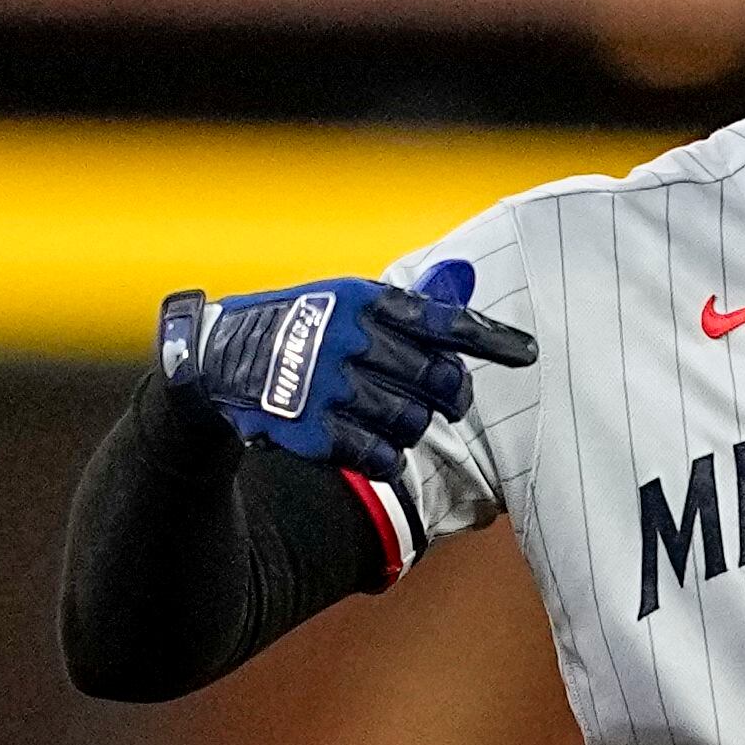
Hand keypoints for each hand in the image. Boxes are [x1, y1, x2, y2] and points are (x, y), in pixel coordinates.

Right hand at [157, 259, 537, 481]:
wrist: (215, 362)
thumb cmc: (298, 329)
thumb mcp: (345, 300)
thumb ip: (405, 306)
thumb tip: (465, 287)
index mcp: (362, 300)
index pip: (442, 321)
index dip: (492, 340)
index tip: (529, 354)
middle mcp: (348, 337)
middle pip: (436, 379)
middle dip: (452, 395)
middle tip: (450, 400)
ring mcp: (327, 384)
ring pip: (412, 421)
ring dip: (414, 426)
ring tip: (397, 418)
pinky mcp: (311, 428)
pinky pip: (379, 455)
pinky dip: (386, 457)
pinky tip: (379, 451)